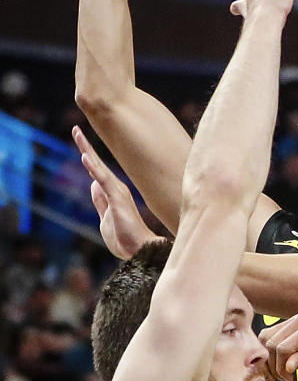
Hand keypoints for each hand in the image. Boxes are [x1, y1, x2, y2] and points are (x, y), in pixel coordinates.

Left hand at [73, 126, 152, 259]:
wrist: (139, 251)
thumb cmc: (125, 238)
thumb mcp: (105, 217)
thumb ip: (99, 200)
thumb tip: (93, 184)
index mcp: (112, 193)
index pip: (96, 171)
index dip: (88, 156)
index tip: (80, 140)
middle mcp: (116, 188)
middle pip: (96, 164)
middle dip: (85, 146)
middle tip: (75, 129)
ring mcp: (117, 192)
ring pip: (98, 168)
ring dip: (87, 151)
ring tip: (78, 135)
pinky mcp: (118, 199)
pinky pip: (103, 180)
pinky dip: (94, 168)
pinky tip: (85, 157)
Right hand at [260, 310, 297, 380]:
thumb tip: (287, 367)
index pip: (284, 346)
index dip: (281, 367)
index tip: (289, 379)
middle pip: (272, 342)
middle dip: (274, 364)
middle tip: (285, 380)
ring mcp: (297, 317)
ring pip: (268, 337)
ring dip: (270, 358)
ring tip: (282, 374)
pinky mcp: (294, 322)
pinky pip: (274, 335)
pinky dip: (273, 351)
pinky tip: (282, 364)